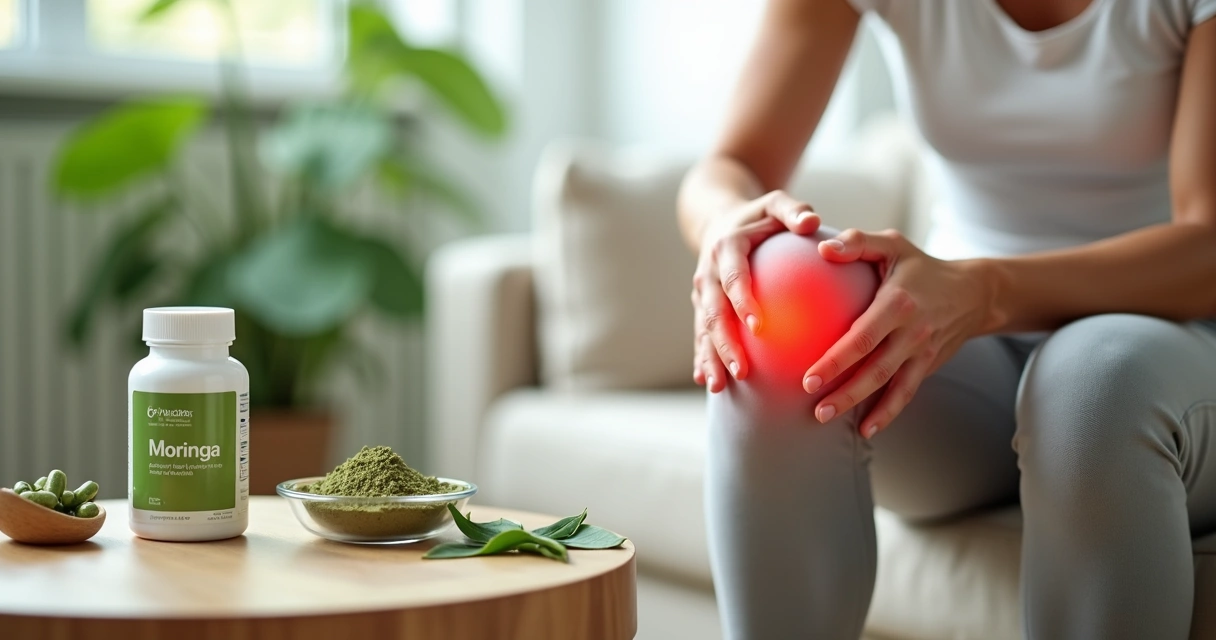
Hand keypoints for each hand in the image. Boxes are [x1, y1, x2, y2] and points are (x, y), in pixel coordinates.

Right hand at [692, 191, 820, 391]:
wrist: (719, 220)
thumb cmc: (760, 217)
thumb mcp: (775, 204)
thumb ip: (792, 211)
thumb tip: (812, 221)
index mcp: (726, 248)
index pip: (733, 278)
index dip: (742, 302)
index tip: (759, 326)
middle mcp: (708, 273)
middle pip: (714, 313)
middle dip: (724, 344)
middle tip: (741, 371)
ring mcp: (701, 293)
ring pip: (703, 329)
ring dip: (710, 357)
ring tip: (719, 387)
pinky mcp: (701, 307)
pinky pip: (699, 335)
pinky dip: (701, 357)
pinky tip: (707, 381)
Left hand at [801, 229, 996, 436]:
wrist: (974, 292)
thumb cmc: (921, 267)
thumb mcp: (893, 245)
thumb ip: (858, 242)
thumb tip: (822, 248)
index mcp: (899, 303)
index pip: (863, 337)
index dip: (836, 360)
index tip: (809, 378)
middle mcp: (913, 332)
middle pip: (875, 369)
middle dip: (844, 392)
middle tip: (815, 409)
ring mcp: (923, 352)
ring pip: (891, 387)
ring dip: (862, 407)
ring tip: (828, 420)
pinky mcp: (928, 365)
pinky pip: (907, 392)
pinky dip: (888, 413)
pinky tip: (867, 429)